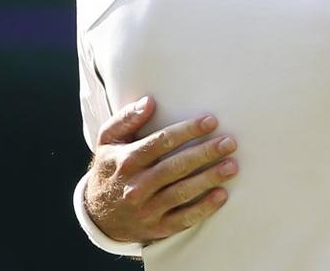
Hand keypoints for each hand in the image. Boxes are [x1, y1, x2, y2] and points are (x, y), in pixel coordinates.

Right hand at [84, 96, 237, 242]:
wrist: (97, 215)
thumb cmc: (111, 168)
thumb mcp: (108, 140)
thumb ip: (127, 118)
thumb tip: (150, 101)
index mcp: (126, 161)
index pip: (161, 142)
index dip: (188, 130)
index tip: (211, 121)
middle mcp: (136, 186)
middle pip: (176, 167)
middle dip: (205, 153)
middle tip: (229, 142)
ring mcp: (146, 209)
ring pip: (182, 193)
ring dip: (209, 179)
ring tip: (232, 166)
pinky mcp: (156, 228)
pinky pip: (182, 219)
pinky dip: (203, 209)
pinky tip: (222, 195)